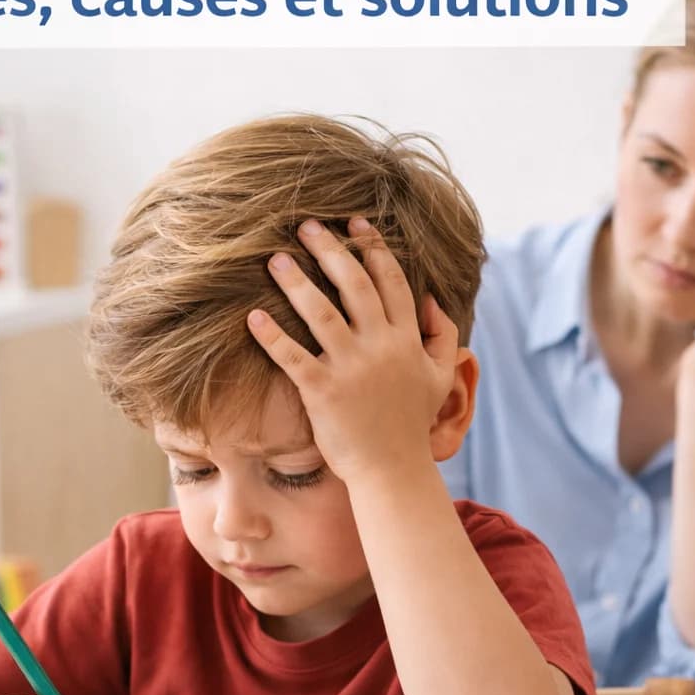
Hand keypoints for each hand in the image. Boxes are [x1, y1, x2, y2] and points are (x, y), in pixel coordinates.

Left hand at [247, 217, 458, 484]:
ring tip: (275, 258)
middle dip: (331, 250)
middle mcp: (380, 347)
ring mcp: (351, 369)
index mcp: (406, 340)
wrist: (393, 471)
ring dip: (296, 282)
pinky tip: (253, 316)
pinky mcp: (324, 392)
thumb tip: (432, 301)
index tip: (356, 223)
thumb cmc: (411, 425)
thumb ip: (442, 337)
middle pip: (354, 285)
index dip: (373, 248)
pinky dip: (272, 336)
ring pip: (321, 313)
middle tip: (306, 226)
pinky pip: (293, 357)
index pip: (391, 281)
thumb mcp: (439, 378)